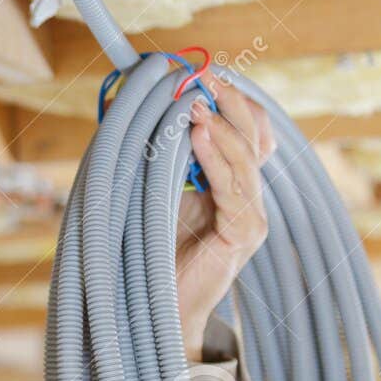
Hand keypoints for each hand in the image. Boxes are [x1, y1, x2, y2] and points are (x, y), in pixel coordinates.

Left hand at [175, 78, 275, 360]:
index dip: (232, 101)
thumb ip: (155, 155)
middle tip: (204, 77)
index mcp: (235, 184)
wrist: (159, 306)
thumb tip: (128, 104)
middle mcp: (250, 197)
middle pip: (253, 137)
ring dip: (220, 126)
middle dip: (229, 103)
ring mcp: (252, 216)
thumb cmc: (153, 250)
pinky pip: (233, 188)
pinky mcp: (244, 234)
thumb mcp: (154, 191)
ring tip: (197, 102)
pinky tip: (199, 136)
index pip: (249, 131)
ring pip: (245, 159)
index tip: (204, 74)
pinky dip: (216, 158)